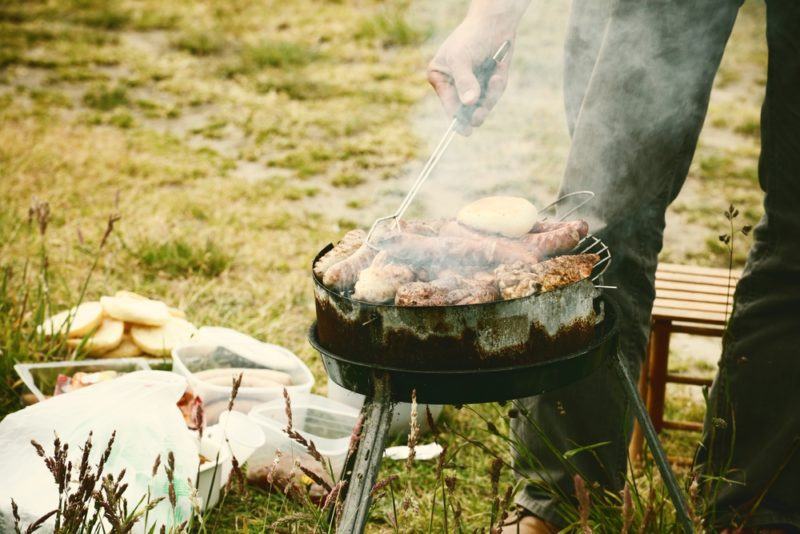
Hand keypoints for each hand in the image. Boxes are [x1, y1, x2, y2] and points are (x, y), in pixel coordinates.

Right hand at [427, 19, 514, 134]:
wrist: (494, 22)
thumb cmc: (471, 36)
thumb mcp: (462, 59)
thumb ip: (464, 81)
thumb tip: (469, 103)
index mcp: (440, 78)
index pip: (448, 103)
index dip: (456, 118)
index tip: (465, 130)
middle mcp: (455, 85)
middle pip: (464, 109)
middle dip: (474, 113)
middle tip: (479, 117)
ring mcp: (473, 86)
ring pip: (481, 105)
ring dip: (489, 98)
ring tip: (495, 80)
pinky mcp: (488, 84)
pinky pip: (493, 95)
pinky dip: (497, 88)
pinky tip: (498, 74)